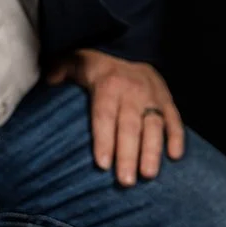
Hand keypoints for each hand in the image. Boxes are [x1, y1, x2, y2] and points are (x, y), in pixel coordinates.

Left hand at [46, 48, 183, 185]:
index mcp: (108, 84)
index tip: (102, 164)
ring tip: (148, 175)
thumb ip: (60, 70)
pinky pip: (174, 119)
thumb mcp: (75, 60)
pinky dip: (176, 137)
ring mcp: (152, 96)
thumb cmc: (97, 61)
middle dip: (128, 155)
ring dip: (152, 151)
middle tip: (126, 181)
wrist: (129, 45)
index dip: (104, 140)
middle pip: (129, 127)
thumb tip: (49, 81)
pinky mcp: (167, 99)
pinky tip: (174, 156)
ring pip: (154, 126)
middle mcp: (132, 91)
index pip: (104, 116)